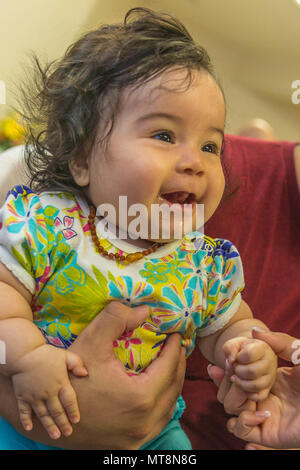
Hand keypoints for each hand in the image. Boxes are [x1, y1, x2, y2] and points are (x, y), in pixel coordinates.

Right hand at [1, 301, 185, 448]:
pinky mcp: (132, 444)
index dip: (175, 348)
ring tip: (170, 364)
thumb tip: (145, 310)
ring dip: (172, 383)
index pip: (169, 367)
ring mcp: (139, 436)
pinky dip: (162, 402)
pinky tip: (158, 389)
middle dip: (178, 364)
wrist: (50, 416)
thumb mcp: (91, 341)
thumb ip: (116, 319)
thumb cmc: (71, 377)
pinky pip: (158, 421)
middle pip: (174, 387)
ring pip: (169, 407)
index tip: (176, 334)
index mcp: (140, 397)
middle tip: (177, 346)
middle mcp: (145, 422)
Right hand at [11, 344, 86, 439]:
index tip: (76, 421)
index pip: (69, 401)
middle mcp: (48, 392)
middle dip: (63, 423)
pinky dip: (26, 420)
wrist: (24, 353)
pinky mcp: (23, 396)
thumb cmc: (46, 354)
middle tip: (68, 433)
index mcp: (60, 383)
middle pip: (57, 411)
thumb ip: (76, 363)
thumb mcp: (65, 355)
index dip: (73, 411)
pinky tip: (30, 428)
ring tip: (55, 435)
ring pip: (43, 414)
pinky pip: (24, 411)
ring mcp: (35, 396)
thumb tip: (85, 373)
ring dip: (49, 425)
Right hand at [214, 330, 299, 448]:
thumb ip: (280, 341)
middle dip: (226, 380)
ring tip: (250, 394)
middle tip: (233, 373)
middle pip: (228, 388)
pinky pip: (240, 430)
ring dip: (234, 399)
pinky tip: (263, 413)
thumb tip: (253, 331)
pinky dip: (244, 421)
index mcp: (268, 377)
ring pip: (230, 407)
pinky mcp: (265, 434)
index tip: (227, 358)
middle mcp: (261, 395)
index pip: (238, 371)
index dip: (228, 365)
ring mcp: (261, 414)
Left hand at [223, 335, 276, 400]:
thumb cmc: (242, 349)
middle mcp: (270, 362)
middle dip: (238, 371)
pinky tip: (242, 385)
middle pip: (252, 372)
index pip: (249, 354)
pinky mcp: (267, 389)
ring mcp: (270, 377)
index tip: (237, 357)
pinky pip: (258, 396)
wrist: (250, 355)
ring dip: (240, 383)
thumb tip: (231, 360)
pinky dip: (247, 393)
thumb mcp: (235, 343)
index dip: (239, 357)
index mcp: (262, 348)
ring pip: (255, 386)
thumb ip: (230, 348)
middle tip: (235, 368)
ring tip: (235, 377)